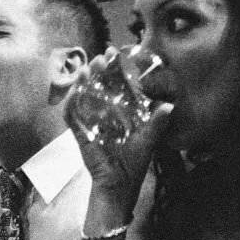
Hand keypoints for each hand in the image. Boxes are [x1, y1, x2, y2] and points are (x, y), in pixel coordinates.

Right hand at [69, 48, 173, 196]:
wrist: (118, 187)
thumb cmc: (133, 165)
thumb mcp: (147, 141)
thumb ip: (156, 123)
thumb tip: (169, 105)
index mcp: (119, 113)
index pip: (115, 85)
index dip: (114, 69)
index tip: (115, 52)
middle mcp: (102, 115)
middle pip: (97, 86)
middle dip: (98, 70)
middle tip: (102, 57)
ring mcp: (89, 124)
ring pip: (83, 97)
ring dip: (83, 82)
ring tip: (88, 69)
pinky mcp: (80, 135)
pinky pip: (72, 117)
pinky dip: (70, 104)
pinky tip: (74, 92)